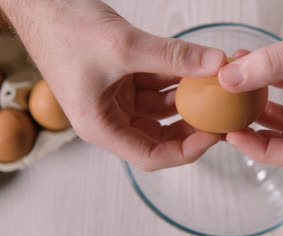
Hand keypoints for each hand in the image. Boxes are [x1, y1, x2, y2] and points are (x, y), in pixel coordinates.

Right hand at [1, 0, 225, 170]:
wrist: (43, 3)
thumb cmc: (63, 29)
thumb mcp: (123, 47)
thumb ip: (172, 57)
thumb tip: (215, 64)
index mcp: (101, 126)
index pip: (151, 155)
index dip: (187, 150)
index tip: (214, 135)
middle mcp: (110, 117)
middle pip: (161, 134)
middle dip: (192, 125)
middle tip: (222, 114)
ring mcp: (118, 98)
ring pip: (163, 107)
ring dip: (188, 97)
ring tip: (214, 87)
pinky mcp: (124, 78)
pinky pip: (158, 84)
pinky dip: (177, 77)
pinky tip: (196, 67)